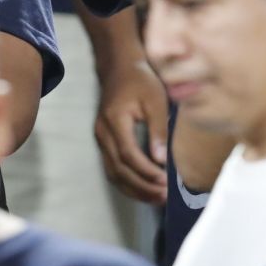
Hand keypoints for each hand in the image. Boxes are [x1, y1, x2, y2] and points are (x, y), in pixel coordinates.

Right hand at [93, 58, 169, 204]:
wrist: (120, 67)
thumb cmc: (141, 80)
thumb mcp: (156, 99)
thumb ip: (158, 129)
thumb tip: (161, 160)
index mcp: (115, 120)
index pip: (128, 154)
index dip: (146, 171)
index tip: (164, 181)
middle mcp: (103, 132)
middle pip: (118, 169)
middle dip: (141, 186)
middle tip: (163, 196)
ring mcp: (101, 138)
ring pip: (113, 172)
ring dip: (133, 189)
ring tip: (156, 198)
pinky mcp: (104, 141)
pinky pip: (112, 168)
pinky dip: (127, 182)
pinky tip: (144, 188)